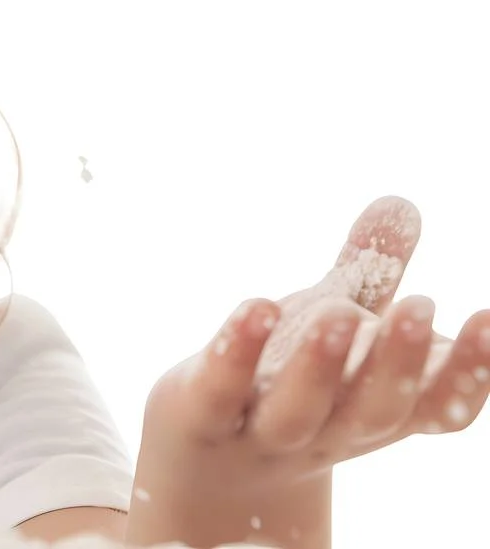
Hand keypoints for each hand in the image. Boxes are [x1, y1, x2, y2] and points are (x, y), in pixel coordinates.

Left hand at [140, 196, 489, 495]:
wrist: (204, 459)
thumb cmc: (286, 380)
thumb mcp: (333, 326)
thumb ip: (371, 272)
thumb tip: (402, 203)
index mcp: (375, 410)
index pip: (435, 405)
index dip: (468, 373)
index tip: (487, 320)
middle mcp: (329, 427)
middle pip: (374, 410)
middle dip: (399, 363)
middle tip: (420, 307)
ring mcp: (264, 429)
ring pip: (299, 409)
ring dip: (320, 365)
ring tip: (337, 312)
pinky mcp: (202, 416)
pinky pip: (220, 390)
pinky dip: (237, 353)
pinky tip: (255, 307)